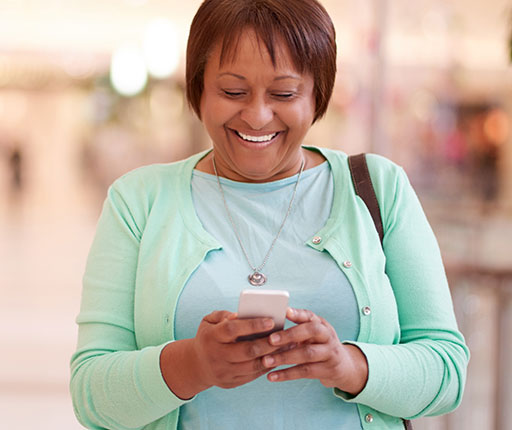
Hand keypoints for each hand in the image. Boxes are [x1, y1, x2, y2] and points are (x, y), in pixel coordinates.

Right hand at [161, 310, 282, 398]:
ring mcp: (223, 372)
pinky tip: (278, 357)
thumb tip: (239, 314)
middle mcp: (216, 356)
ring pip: (253, 365)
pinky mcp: (231, 383)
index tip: (271, 320)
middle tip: (285, 335)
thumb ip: (223, 315)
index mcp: (211, 337)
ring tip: (288, 346)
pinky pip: (253, 375)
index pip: (232, 330)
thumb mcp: (209, 321)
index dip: (252, 325)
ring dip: (273, 356)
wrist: (196, 365)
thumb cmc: (208, 336)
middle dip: (268, 343)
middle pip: (247, 350)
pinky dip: (267, 366)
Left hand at [261, 308, 367, 395]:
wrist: (344, 366)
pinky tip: (272, 376)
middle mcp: (327, 336)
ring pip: (307, 354)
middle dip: (290, 335)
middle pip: (311, 331)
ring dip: (284, 357)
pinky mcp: (328, 370)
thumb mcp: (313, 334)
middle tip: (271, 340)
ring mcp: (330, 353)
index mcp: (321, 324)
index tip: (284, 312)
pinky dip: (287, 374)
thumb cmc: (319, 345)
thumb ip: (297, 328)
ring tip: (266, 361)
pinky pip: (305, 372)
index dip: (298, 314)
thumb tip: (267, 324)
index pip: (310, 315)